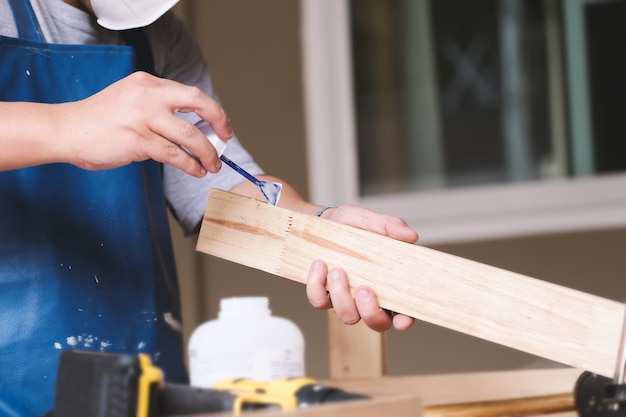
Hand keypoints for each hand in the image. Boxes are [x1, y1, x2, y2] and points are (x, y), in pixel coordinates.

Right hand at [58, 71, 232, 176]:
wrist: (67, 130)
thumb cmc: (100, 120)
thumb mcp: (130, 100)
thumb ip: (158, 108)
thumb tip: (193, 131)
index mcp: (148, 83)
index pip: (190, 94)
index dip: (212, 110)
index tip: (222, 125)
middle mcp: (148, 96)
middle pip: (198, 102)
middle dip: (219, 121)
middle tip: (226, 140)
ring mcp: (143, 118)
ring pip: (190, 136)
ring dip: (207, 153)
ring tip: (212, 165)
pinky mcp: (138, 141)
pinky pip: (174, 155)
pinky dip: (190, 165)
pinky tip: (196, 171)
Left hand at [306, 205, 417, 331]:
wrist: (323, 221)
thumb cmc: (352, 225)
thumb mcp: (371, 220)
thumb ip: (391, 227)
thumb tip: (411, 236)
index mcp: (389, 284)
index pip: (403, 311)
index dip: (405, 320)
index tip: (403, 319)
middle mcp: (369, 297)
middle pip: (376, 323)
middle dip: (370, 312)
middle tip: (363, 289)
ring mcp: (346, 299)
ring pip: (348, 316)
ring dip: (342, 296)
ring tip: (338, 270)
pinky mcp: (324, 294)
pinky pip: (320, 301)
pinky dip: (318, 286)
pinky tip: (320, 265)